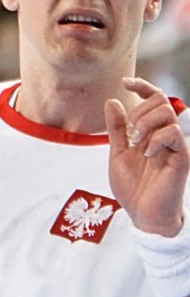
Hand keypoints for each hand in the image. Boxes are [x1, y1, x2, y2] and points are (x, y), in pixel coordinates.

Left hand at [106, 76, 188, 236]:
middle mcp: (166, 136)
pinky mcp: (182, 158)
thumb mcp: (117, 152)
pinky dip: (155, 139)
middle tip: (130, 134)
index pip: (154, 99)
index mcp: (151, 132)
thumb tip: (113, 100)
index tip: (125, 82)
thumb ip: (117, 128)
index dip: (142, 86)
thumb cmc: (133, 187)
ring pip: (167, 113)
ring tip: (136, 142)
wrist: (142, 214)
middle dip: (139, 111)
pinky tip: (147, 154)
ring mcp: (175, 146)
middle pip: (160, 101)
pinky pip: (173, 134)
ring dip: (145, 123)